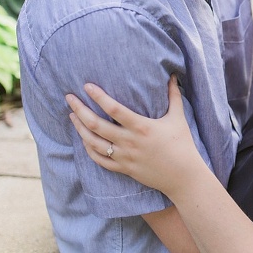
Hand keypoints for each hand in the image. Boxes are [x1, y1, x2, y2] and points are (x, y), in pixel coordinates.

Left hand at [66, 76, 199, 193]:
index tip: (86, 86)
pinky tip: (83, 139)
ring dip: (79, 128)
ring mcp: (124, 157)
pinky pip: (99, 159)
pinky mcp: (123, 169)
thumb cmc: (182, 145)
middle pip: (96, 124)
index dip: (98, 96)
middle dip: (79, 109)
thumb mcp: (178, 118)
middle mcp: (129, 142)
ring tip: (72, 116)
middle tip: (69, 98)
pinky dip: (88, 148)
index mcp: (141, 127)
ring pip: (93, 142)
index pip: (114, 109)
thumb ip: (173, 96)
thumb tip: (174, 76)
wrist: (183, 176)